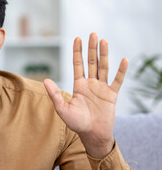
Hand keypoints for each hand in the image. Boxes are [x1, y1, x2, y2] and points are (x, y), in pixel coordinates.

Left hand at [43, 33, 127, 158]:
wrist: (92, 135)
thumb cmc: (76, 123)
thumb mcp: (62, 109)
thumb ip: (55, 94)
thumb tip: (46, 80)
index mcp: (79, 85)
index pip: (78, 64)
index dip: (78, 51)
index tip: (78, 38)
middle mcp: (90, 83)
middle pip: (91, 62)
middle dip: (91, 48)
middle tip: (93, 34)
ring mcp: (102, 88)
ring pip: (103, 67)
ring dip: (104, 54)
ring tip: (104, 41)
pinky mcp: (112, 95)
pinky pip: (118, 81)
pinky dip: (121, 71)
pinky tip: (124, 60)